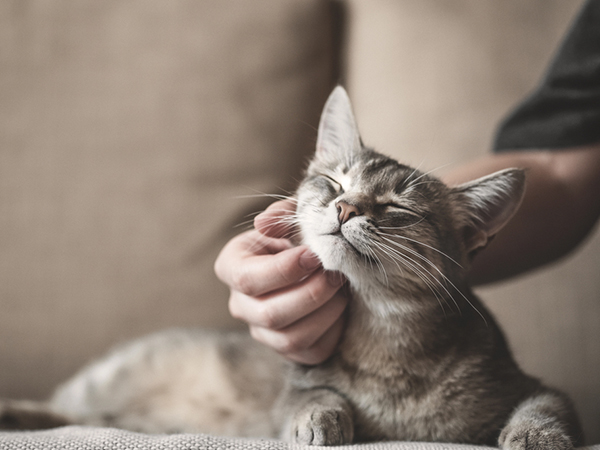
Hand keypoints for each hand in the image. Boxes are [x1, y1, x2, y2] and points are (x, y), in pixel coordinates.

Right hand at [214, 200, 347, 364]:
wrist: (312, 259)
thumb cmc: (296, 235)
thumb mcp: (290, 217)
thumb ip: (281, 214)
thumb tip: (264, 223)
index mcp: (232, 267)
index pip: (247, 279)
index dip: (283, 270)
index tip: (314, 255)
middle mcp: (240, 304)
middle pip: (269, 314)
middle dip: (310, 294)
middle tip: (336, 275)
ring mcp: (262, 331)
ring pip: (290, 338)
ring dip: (325, 313)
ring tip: (342, 290)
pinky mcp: (287, 349)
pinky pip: (311, 352)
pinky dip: (333, 330)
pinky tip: (341, 307)